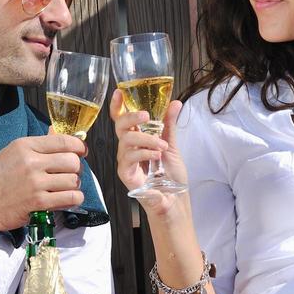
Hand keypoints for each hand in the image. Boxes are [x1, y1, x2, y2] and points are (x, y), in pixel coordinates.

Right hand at [0, 133, 86, 231]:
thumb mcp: (14, 152)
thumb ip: (39, 144)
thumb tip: (59, 133)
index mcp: (26, 146)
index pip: (64, 141)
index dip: (79, 147)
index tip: (82, 152)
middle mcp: (32, 163)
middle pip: (73, 162)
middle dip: (77, 168)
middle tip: (71, 173)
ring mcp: (35, 184)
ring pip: (74, 181)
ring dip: (74, 185)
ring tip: (65, 187)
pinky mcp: (38, 203)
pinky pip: (71, 198)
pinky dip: (74, 198)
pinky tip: (67, 198)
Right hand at [110, 92, 186, 215]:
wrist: (174, 200)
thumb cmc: (171, 177)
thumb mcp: (171, 145)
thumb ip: (169, 125)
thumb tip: (175, 103)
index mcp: (137, 140)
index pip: (122, 120)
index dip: (118, 106)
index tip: (119, 92)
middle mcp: (128, 149)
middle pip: (119, 126)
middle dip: (130, 117)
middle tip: (146, 115)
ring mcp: (125, 161)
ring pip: (126, 141)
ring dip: (146, 139)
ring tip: (162, 145)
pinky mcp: (126, 174)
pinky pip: (129, 157)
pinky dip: (144, 152)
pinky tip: (157, 155)